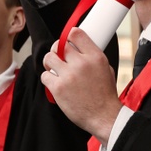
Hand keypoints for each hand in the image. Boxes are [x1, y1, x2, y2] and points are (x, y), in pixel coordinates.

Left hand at [40, 28, 123, 142]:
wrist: (104, 116)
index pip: (76, 34)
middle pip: (59, 45)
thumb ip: (91, 57)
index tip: (66, 41)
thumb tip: (79, 47)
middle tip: (58, 56)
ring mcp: (69, 75)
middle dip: (57, 50)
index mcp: (95, 57)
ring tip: (55, 69)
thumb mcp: (106, 69)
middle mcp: (82, 64)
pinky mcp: (58, 87)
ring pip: (48, 58)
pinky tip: (55, 82)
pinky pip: (45, 75)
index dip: (68, 36)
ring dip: (50, 63)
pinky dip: (48, 78)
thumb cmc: (105, 95)